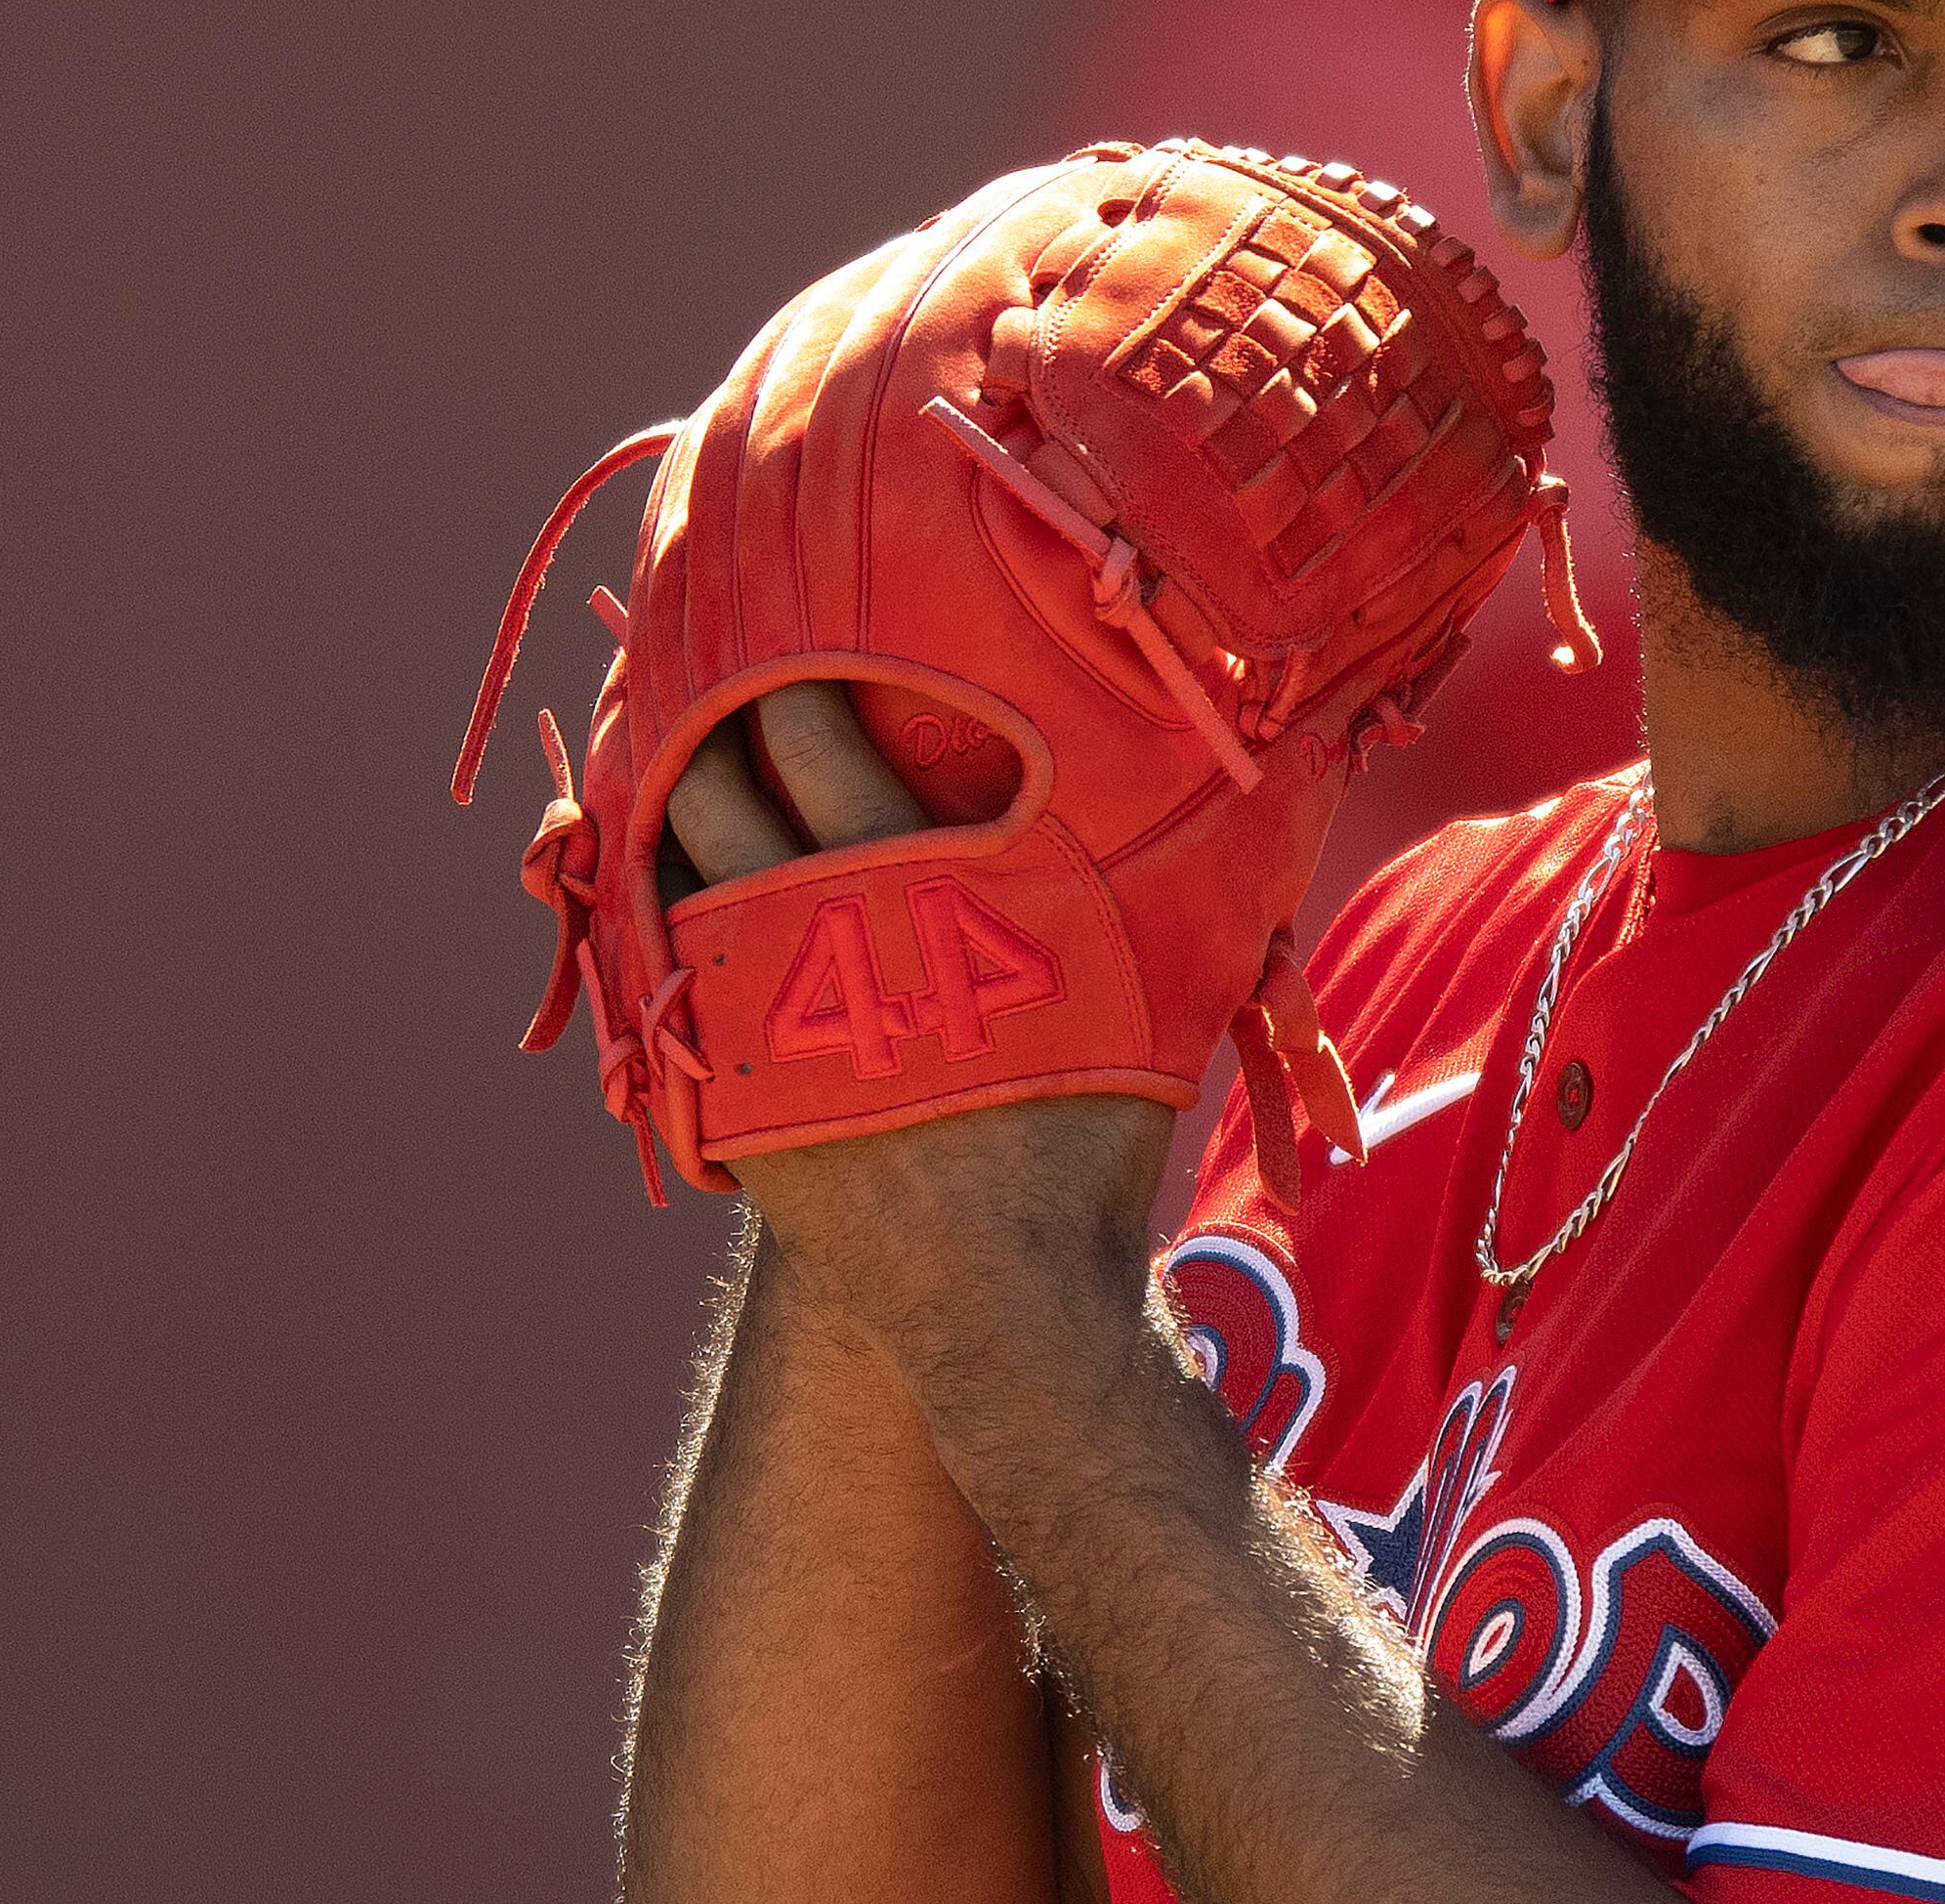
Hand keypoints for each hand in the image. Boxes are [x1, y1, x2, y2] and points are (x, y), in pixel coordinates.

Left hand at [664, 685, 1176, 1375]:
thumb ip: (1180, 869)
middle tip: (709, 682)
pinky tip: (670, 884)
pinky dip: (661, 911)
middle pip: (723, 791)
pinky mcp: (722, 1082)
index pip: (819, 738)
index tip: (789, 639)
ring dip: (676, 813)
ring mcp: (755, 1013)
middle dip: (710, 727)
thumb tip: (1283, 768)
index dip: (794, 677)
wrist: (1007, 1305)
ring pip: (677, 871)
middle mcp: (815, 935)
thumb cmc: (1089, 1142)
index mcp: (916, 890)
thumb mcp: (1153, 988)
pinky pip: (661, 966)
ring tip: (682, 769)